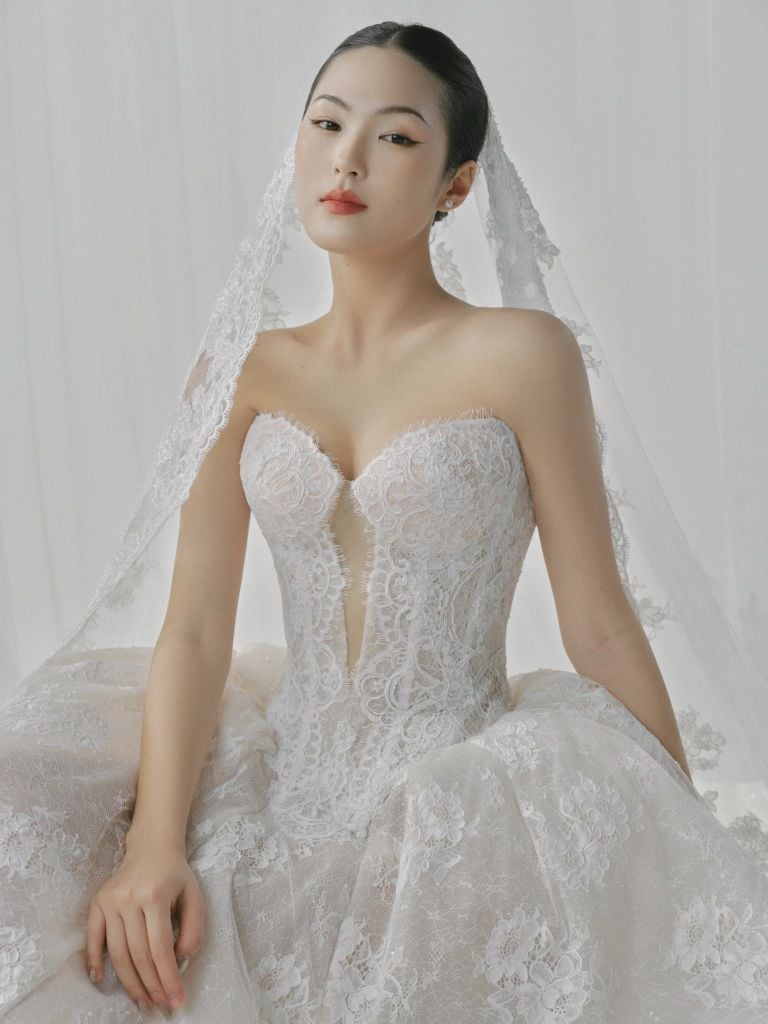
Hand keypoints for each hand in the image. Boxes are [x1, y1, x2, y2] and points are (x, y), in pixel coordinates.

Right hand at [85, 841, 204, 1012]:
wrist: (152, 847)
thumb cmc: (175, 875)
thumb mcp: (194, 895)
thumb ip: (194, 927)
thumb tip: (182, 959)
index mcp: (156, 895)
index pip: (161, 947)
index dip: (168, 978)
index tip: (177, 1000)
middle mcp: (130, 898)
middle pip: (139, 954)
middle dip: (151, 985)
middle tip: (160, 1005)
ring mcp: (110, 900)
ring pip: (117, 952)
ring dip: (129, 982)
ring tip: (142, 1001)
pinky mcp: (97, 902)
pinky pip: (92, 937)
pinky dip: (94, 960)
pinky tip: (100, 980)